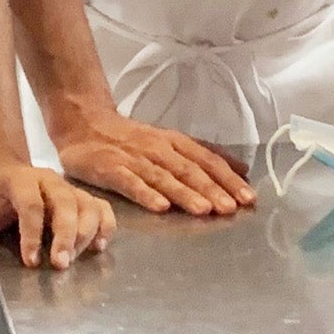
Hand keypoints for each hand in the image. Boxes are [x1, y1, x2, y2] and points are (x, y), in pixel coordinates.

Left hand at [0, 162, 118, 269]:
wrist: (6, 176)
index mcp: (20, 180)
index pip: (31, 204)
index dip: (32, 233)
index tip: (31, 260)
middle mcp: (49, 180)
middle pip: (65, 203)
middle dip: (65, 235)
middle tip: (61, 264)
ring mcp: (68, 188)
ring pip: (88, 205)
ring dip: (86, 233)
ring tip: (76, 258)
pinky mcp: (82, 197)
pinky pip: (102, 208)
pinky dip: (105, 226)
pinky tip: (99, 246)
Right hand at [51, 109, 254, 216]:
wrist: (85, 124)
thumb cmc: (131, 138)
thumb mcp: (171, 142)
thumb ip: (203, 156)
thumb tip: (243, 169)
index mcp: (175, 143)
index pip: (207, 160)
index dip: (228, 178)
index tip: (248, 197)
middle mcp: (159, 149)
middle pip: (190, 170)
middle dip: (212, 190)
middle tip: (232, 209)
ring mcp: (134, 159)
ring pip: (164, 178)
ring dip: (185, 194)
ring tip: (204, 210)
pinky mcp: (111, 169)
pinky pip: (131, 184)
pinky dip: (147, 195)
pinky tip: (160, 208)